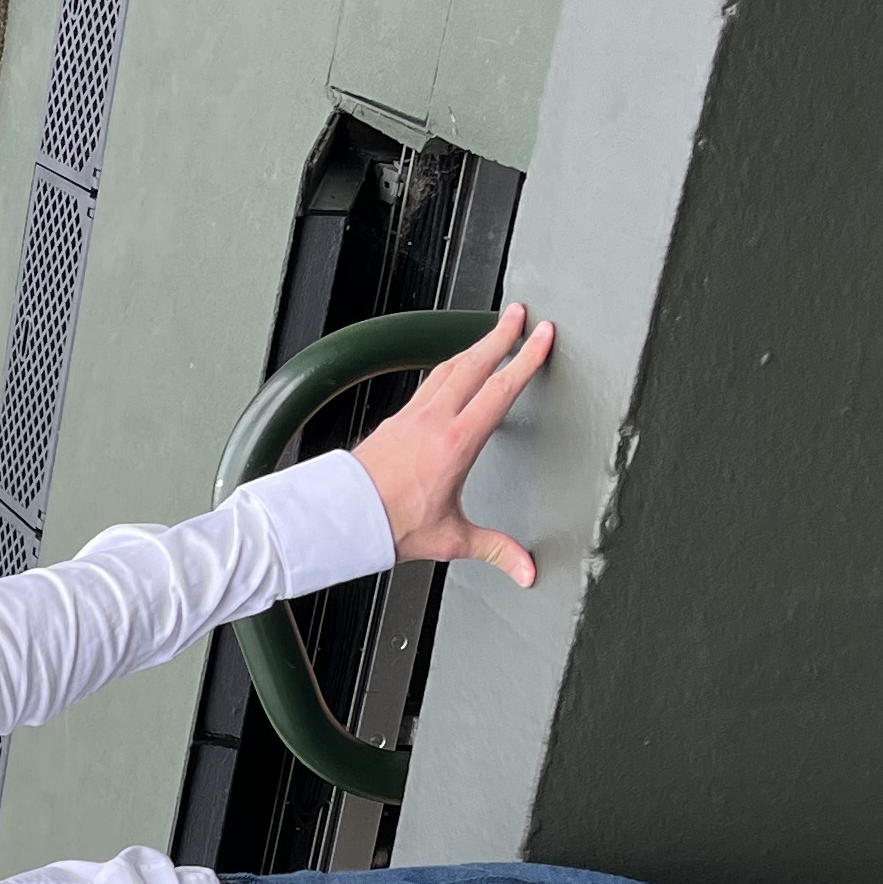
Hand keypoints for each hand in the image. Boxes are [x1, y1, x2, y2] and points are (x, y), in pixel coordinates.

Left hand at [348, 303, 553, 585]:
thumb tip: (525, 570)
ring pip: (447, 368)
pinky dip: (447, 367)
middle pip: (473, 364)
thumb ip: (493, 549)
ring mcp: (410, 417)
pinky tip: (452, 369)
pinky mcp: (393, 421)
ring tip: (492, 333)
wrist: (339, 519)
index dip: (525, 359)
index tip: (543, 336)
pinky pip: (427, 383)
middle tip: (520, 313)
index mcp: (455, 443)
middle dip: (500, 335)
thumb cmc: (389, 526)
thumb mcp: (449, 539)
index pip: (499, 389)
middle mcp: (432, 421)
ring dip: (473, 347)